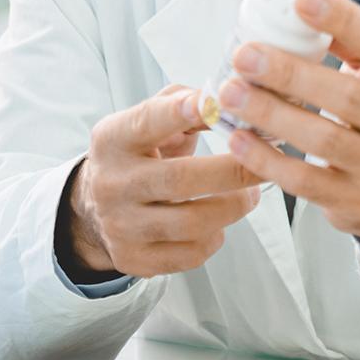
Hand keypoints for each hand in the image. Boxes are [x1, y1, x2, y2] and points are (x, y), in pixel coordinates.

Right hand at [63, 84, 263, 277]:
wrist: (95, 207)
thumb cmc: (139, 155)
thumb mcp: (147, 122)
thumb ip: (184, 103)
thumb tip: (229, 102)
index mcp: (114, 140)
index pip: (149, 122)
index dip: (182, 113)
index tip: (217, 104)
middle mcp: (113, 183)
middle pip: (180, 179)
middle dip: (232, 171)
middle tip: (265, 164)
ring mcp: (120, 225)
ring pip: (191, 223)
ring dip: (233, 207)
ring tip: (250, 194)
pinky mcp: (134, 258)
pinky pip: (190, 254)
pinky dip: (215, 237)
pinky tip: (218, 222)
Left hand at [215, 0, 359, 260]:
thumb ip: (357, 46)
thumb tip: (299, 11)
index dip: (345, 20)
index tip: (301, 0)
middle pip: (347, 96)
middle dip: (290, 73)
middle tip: (245, 56)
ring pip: (323, 140)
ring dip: (271, 114)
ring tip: (231, 93)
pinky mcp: (355, 201)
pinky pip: (305, 181)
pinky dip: (268, 159)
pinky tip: (239, 138)